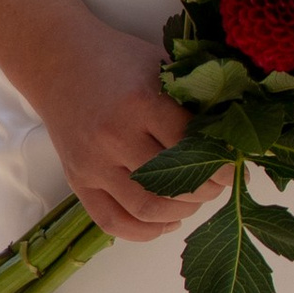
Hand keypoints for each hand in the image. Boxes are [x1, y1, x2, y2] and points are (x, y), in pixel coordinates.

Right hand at [35, 19, 226, 243]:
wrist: (58, 61)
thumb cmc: (119, 61)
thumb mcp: (161, 65)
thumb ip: (193, 98)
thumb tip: (235, 136)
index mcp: (141, 101)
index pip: (192, 145)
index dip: (221, 162)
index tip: (233, 164)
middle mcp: (114, 136)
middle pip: (173, 183)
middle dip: (206, 189)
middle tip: (217, 182)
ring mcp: (93, 163)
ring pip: (147, 208)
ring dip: (182, 212)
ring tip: (194, 199)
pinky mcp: (77, 181)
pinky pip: (112, 222)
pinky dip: (145, 232)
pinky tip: (167, 221)